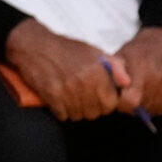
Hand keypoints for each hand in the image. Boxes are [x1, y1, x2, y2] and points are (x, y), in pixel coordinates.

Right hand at [5, 17, 120, 121]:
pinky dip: (62, 111)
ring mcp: (66, 90)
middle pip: (95, 112)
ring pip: (79, 115)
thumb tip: (127, 83)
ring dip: (76, 111)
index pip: (111, 103)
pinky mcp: (50, 95)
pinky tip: (61, 100)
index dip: (107, 103)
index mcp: (97, 71)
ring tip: (73, 99)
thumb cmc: (65, 48)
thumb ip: (116, 66)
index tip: (101, 98)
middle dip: (92, 108)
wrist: (34, 45)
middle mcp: (83, 82)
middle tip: (85, 99)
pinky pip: (63, 115)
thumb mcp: (94, 51)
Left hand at [113, 25, 161, 116]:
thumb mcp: (121, 55)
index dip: (123, 104)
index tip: (122, 98)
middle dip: (133, 105)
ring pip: (153, 109)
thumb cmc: (139, 51)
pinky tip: (152, 93)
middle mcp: (158, 78)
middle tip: (131, 93)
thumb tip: (123, 83)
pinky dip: (157, 104)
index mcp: (141, 70)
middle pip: (142, 108)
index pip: (131, 102)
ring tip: (142, 92)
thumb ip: (115, 69)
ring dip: (145, 105)